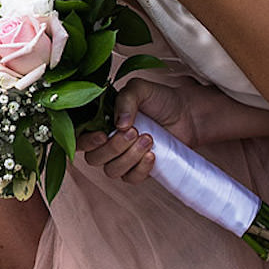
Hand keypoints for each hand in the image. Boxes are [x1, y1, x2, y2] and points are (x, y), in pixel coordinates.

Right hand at [75, 79, 198, 181]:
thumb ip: (125, 99)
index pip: (80, 139)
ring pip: (111, 170)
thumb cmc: (161, 99)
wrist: (188, 114)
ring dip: (129, 157)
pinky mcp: (139, 170)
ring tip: (148, 139)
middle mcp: (107, 143)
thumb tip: (119, 124)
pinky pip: (131, 179)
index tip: (103, 135)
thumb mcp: (140, 89)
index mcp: (100, 123)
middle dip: (114, 147)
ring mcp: (123, 158)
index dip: (86, 142)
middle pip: (94, 158)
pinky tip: (152, 155)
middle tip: (135, 131)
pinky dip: (140, 169)